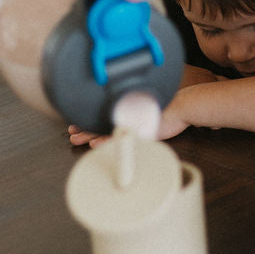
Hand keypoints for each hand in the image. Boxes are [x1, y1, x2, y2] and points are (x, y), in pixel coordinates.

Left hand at [68, 97, 191, 145]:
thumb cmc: (170, 112)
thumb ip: (137, 118)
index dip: (90, 120)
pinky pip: (118, 138)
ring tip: (76, 138)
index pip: (104, 117)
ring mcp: (131, 124)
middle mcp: (127, 116)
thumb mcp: (150, 115)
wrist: (183, 108)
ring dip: (89, 134)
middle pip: (101, 122)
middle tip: (71, 132)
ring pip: (106, 129)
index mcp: (127, 111)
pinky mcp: (138, 132)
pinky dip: (105, 141)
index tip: (78, 124)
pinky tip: (95, 145)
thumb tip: (125, 124)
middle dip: (84, 127)